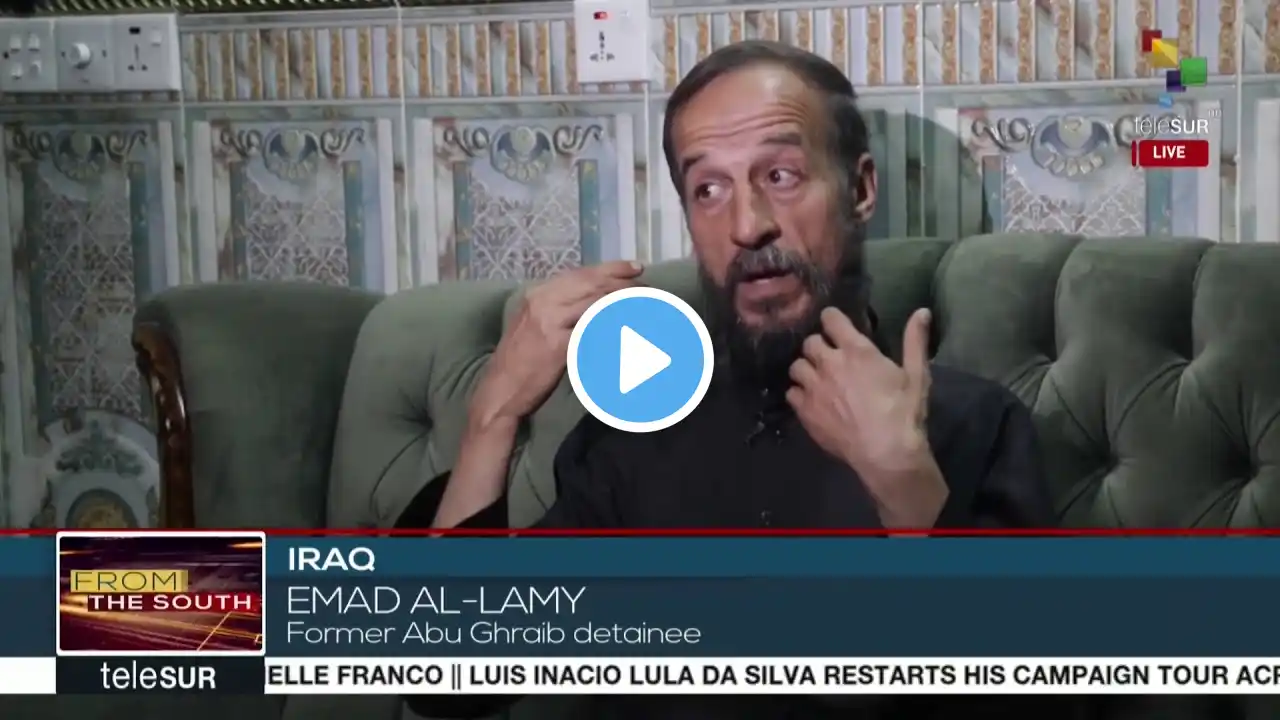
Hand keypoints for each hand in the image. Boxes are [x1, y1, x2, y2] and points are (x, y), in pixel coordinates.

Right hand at [468, 261, 642, 430]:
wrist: (500, 391)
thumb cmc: (519, 362)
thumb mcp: (534, 325)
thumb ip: (559, 310)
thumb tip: (594, 302)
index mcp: (538, 293)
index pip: (581, 274)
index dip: (612, 269)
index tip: (636, 268)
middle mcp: (542, 301)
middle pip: (592, 284)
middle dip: (625, 284)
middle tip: (649, 289)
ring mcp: (548, 322)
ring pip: (596, 303)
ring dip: (625, 304)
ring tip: (646, 307)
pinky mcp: (556, 345)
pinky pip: (592, 332)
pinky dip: (613, 329)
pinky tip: (629, 331)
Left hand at [785, 307, 947, 527]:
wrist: (885, 453)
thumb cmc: (904, 412)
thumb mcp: (917, 375)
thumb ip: (915, 341)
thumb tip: (921, 311)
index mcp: (856, 351)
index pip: (831, 319)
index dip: (831, 319)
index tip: (834, 324)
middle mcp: (829, 364)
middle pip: (809, 343)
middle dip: (818, 346)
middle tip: (829, 357)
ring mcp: (813, 388)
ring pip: (796, 367)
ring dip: (806, 369)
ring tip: (817, 378)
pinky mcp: (805, 411)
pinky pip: (791, 393)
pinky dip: (799, 394)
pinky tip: (811, 400)